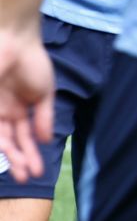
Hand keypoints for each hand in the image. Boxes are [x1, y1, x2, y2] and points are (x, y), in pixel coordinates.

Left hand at [0, 25, 53, 181]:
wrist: (14, 41)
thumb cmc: (32, 63)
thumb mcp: (44, 94)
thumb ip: (44, 118)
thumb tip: (46, 141)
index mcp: (19, 110)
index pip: (23, 138)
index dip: (30, 155)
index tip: (39, 172)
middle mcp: (4, 113)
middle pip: (9, 143)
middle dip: (18, 161)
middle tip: (27, 179)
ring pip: (0, 139)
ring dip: (10, 156)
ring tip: (21, 173)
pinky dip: (2, 142)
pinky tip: (8, 151)